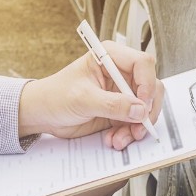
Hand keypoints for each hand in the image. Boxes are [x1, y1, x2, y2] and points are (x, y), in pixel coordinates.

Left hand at [18, 40, 163, 149]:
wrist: (43, 115)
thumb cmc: (55, 96)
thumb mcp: (83, 98)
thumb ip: (112, 104)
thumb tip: (139, 109)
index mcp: (111, 57)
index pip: (143, 64)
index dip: (147, 84)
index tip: (141, 105)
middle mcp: (120, 73)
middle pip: (151, 87)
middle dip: (146, 111)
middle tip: (137, 127)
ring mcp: (122, 93)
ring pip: (146, 108)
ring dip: (137, 127)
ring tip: (120, 139)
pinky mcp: (121, 111)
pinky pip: (136, 122)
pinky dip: (129, 133)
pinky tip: (114, 139)